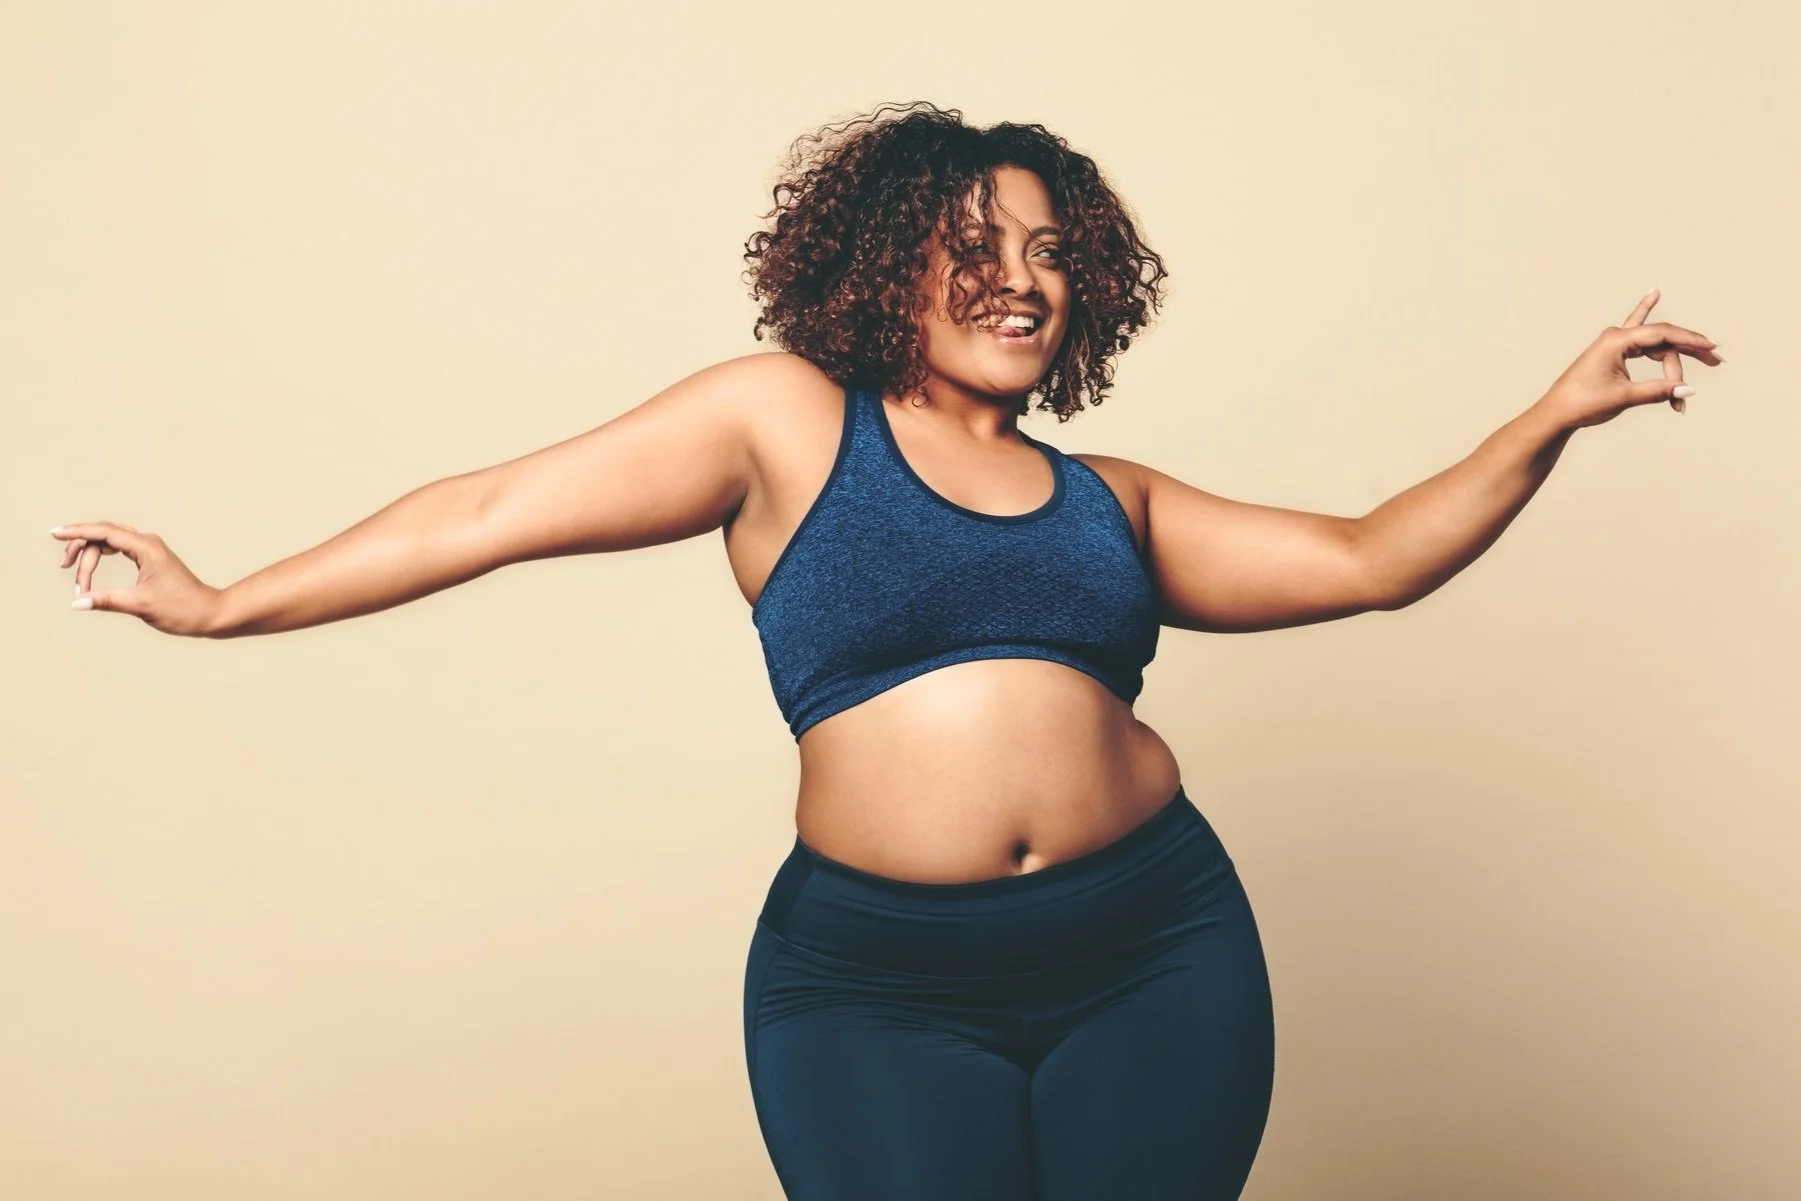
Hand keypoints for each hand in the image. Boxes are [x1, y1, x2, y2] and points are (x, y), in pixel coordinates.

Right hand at [49, 521, 223, 636]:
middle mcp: (147, 543)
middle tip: (69, 575)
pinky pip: (119, 547)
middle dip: (81, 551)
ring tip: (76, 577)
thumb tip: (77, 603)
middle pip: (103, 534)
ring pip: (110, 540)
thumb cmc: (182, 609)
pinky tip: (91, 566)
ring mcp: (149, 549)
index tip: (53, 533)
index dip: (77, 532)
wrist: (210, 613)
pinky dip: (102, 555)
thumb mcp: (141, 606)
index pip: (104, 532)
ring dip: (90, 554)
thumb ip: (107, 601)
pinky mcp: (150, 558)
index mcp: (146, 548)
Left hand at [1534, 288, 1722, 430]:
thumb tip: (1688, 391)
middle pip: (1662, 341)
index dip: (1690, 340)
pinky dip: (1649, 319)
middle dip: (1689, 352)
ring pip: (1655, 347)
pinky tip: (1654, 293)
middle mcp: (1616, 336)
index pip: (1662, 334)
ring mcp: (1614, 343)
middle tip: (1717, 362)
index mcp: (1616, 340)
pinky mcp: (1613, 353)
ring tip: (1691, 381)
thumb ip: (1657, 392)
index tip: (1712, 349)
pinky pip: (1639, 336)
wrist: (1555, 414)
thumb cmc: (1583, 403)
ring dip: (1673, 365)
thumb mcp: (1623, 397)